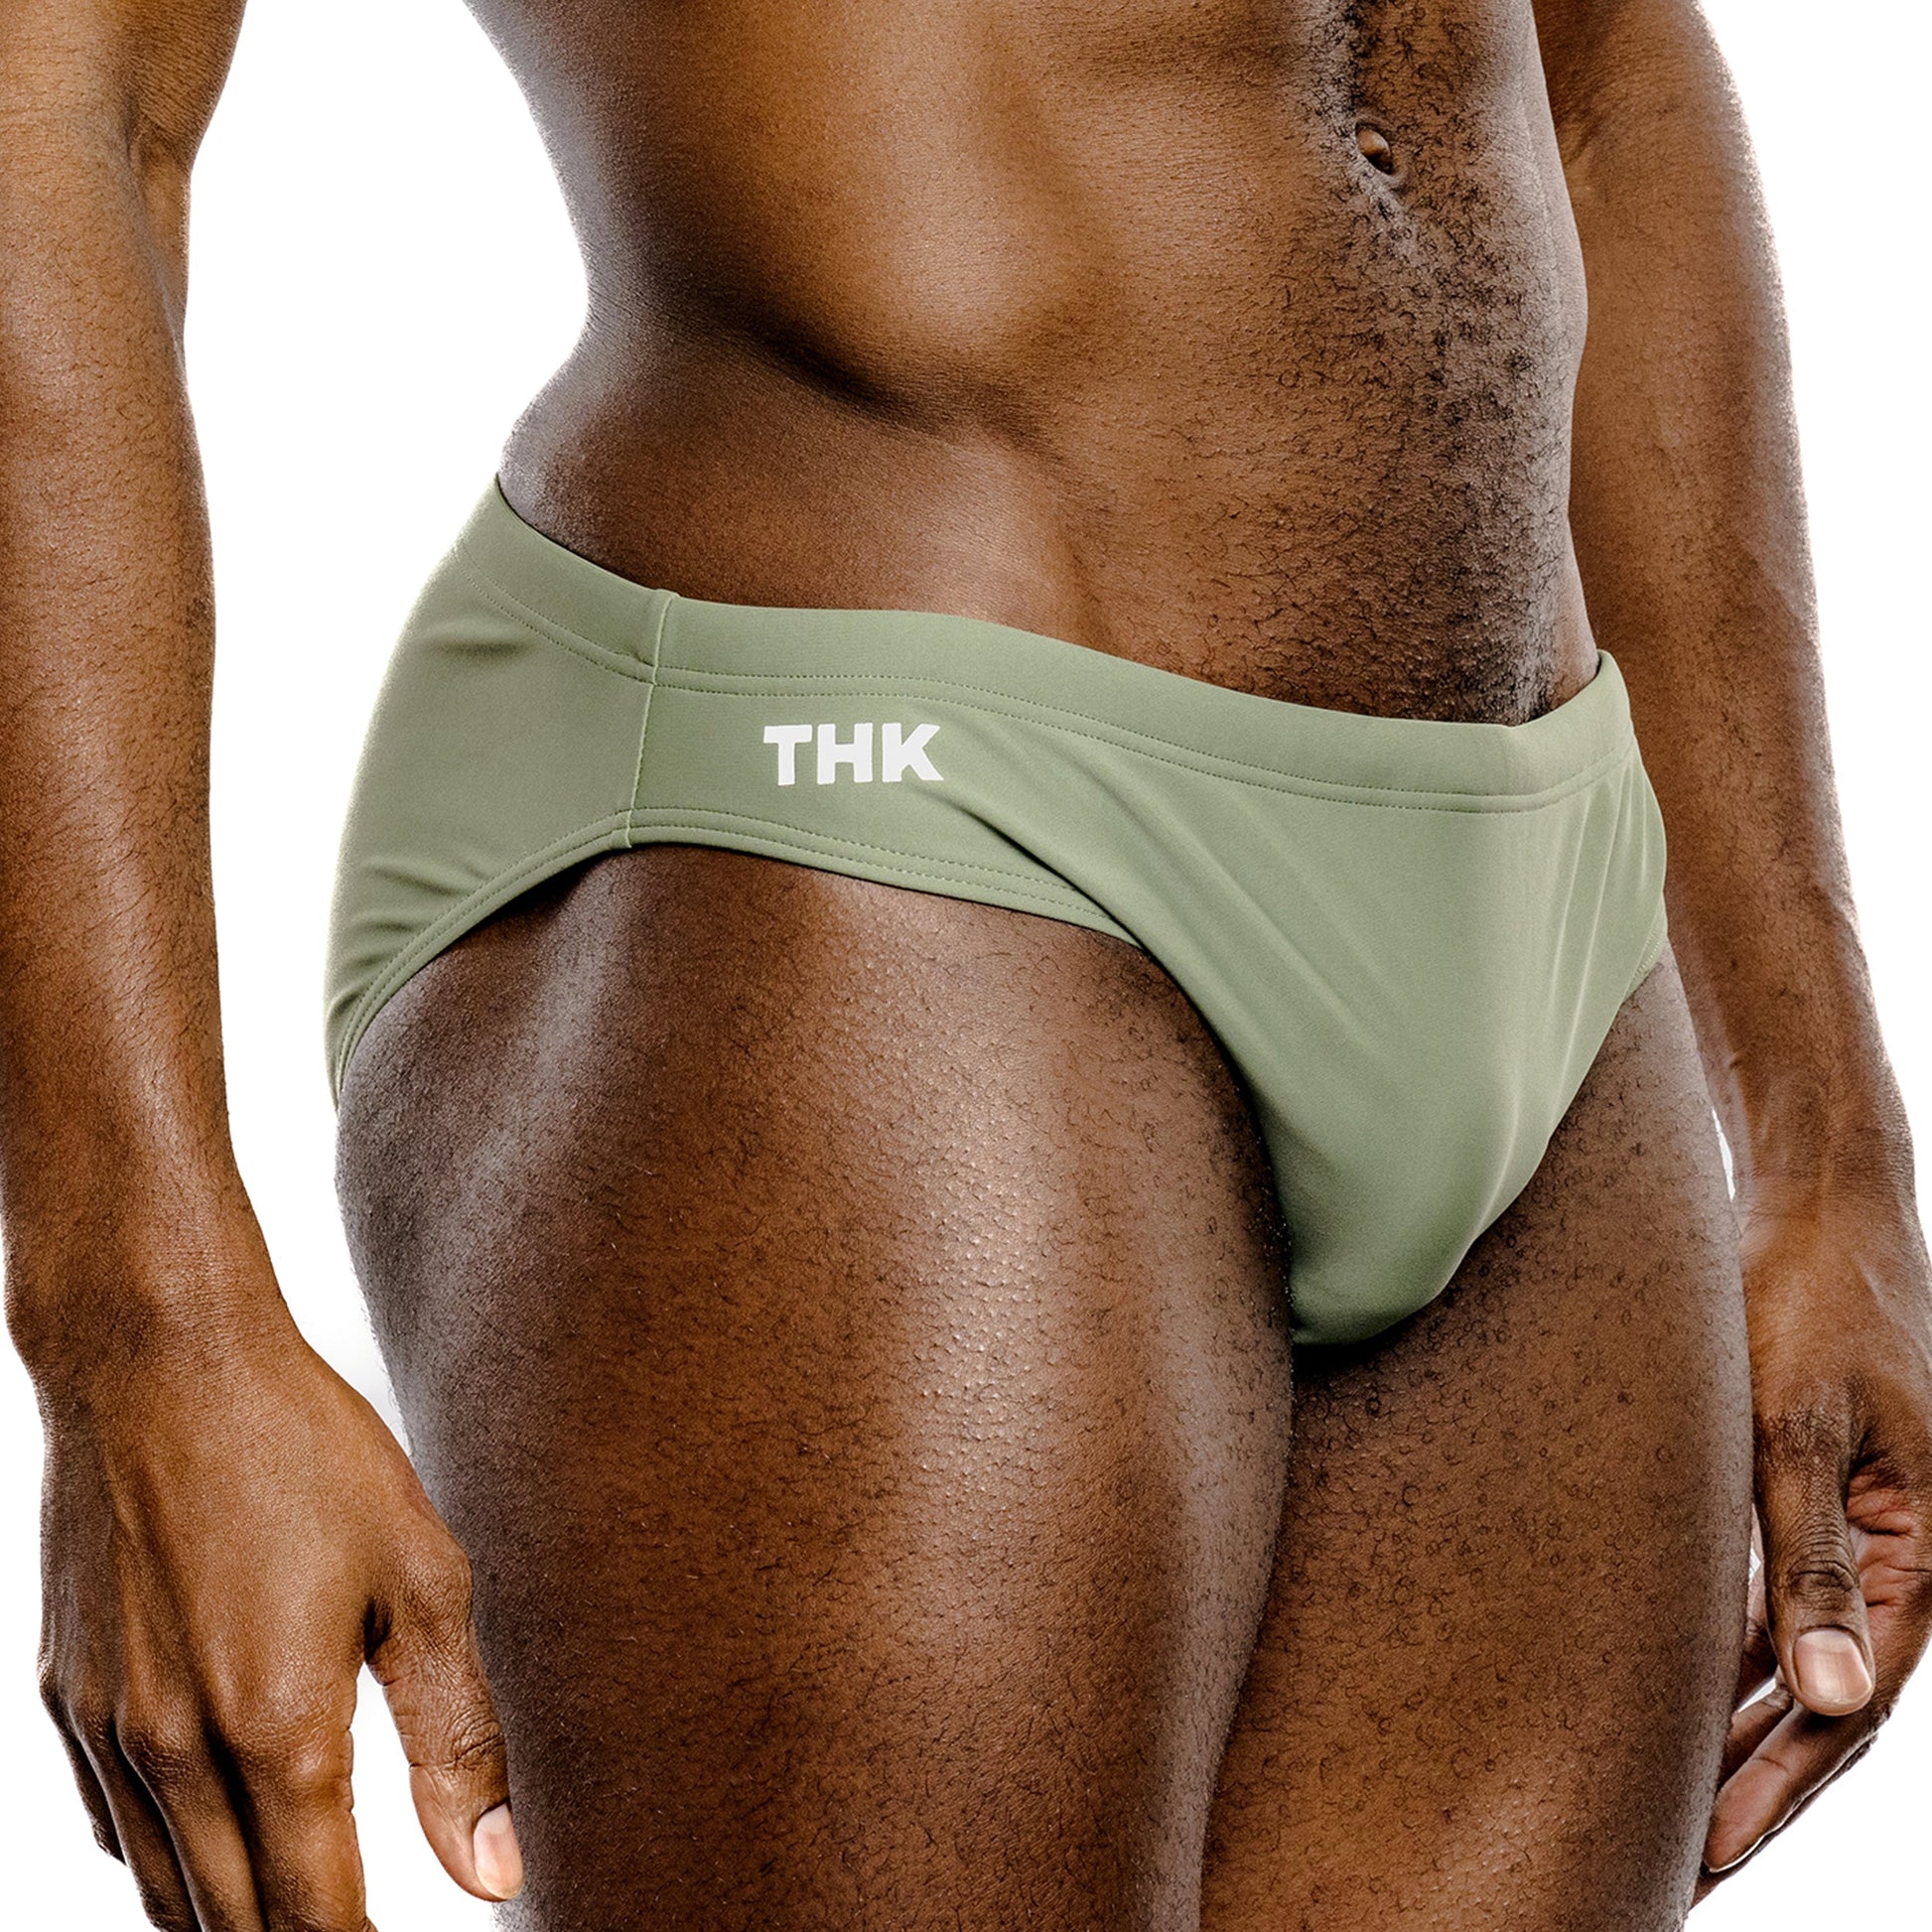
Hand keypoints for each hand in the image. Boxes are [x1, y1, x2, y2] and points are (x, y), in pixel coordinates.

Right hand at [30, 1234, 521, 1930]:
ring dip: (229, 1924)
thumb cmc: (307, 1453)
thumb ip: (457, 1739)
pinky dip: (167, 1863)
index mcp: (278, 1732)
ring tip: (296, 1912)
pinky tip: (218, 1843)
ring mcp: (105, 1732)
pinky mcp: (63, 1701)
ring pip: (164, 1895)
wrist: (158, 1361)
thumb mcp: (422, 1576)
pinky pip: (115, 1829)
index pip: (315, 1923)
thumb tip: (497, 1875)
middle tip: (355, 1928)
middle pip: (233, 1930)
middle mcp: (175, 1754)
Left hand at [1697, 1187, 1931, 1897]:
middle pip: (1824, 1706)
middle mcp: (1893, 1559)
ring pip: (1794, 1661)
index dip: (1777, 1788)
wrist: (1816, 1207)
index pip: (1848, 1710)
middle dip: (1753, 1787)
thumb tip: (1829, 1698)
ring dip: (1737, 1731)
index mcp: (1918, 1557)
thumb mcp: (1803, 1426)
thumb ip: (1809, 1558)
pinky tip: (1676, 1695)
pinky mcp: (1800, 1494)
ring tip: (1667, 1803)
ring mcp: (1850, 1530)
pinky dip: (1727, 1654)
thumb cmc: (1812, 1300)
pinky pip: (1771, 1600)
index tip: (1707, 1853)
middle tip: (1676, 1863)